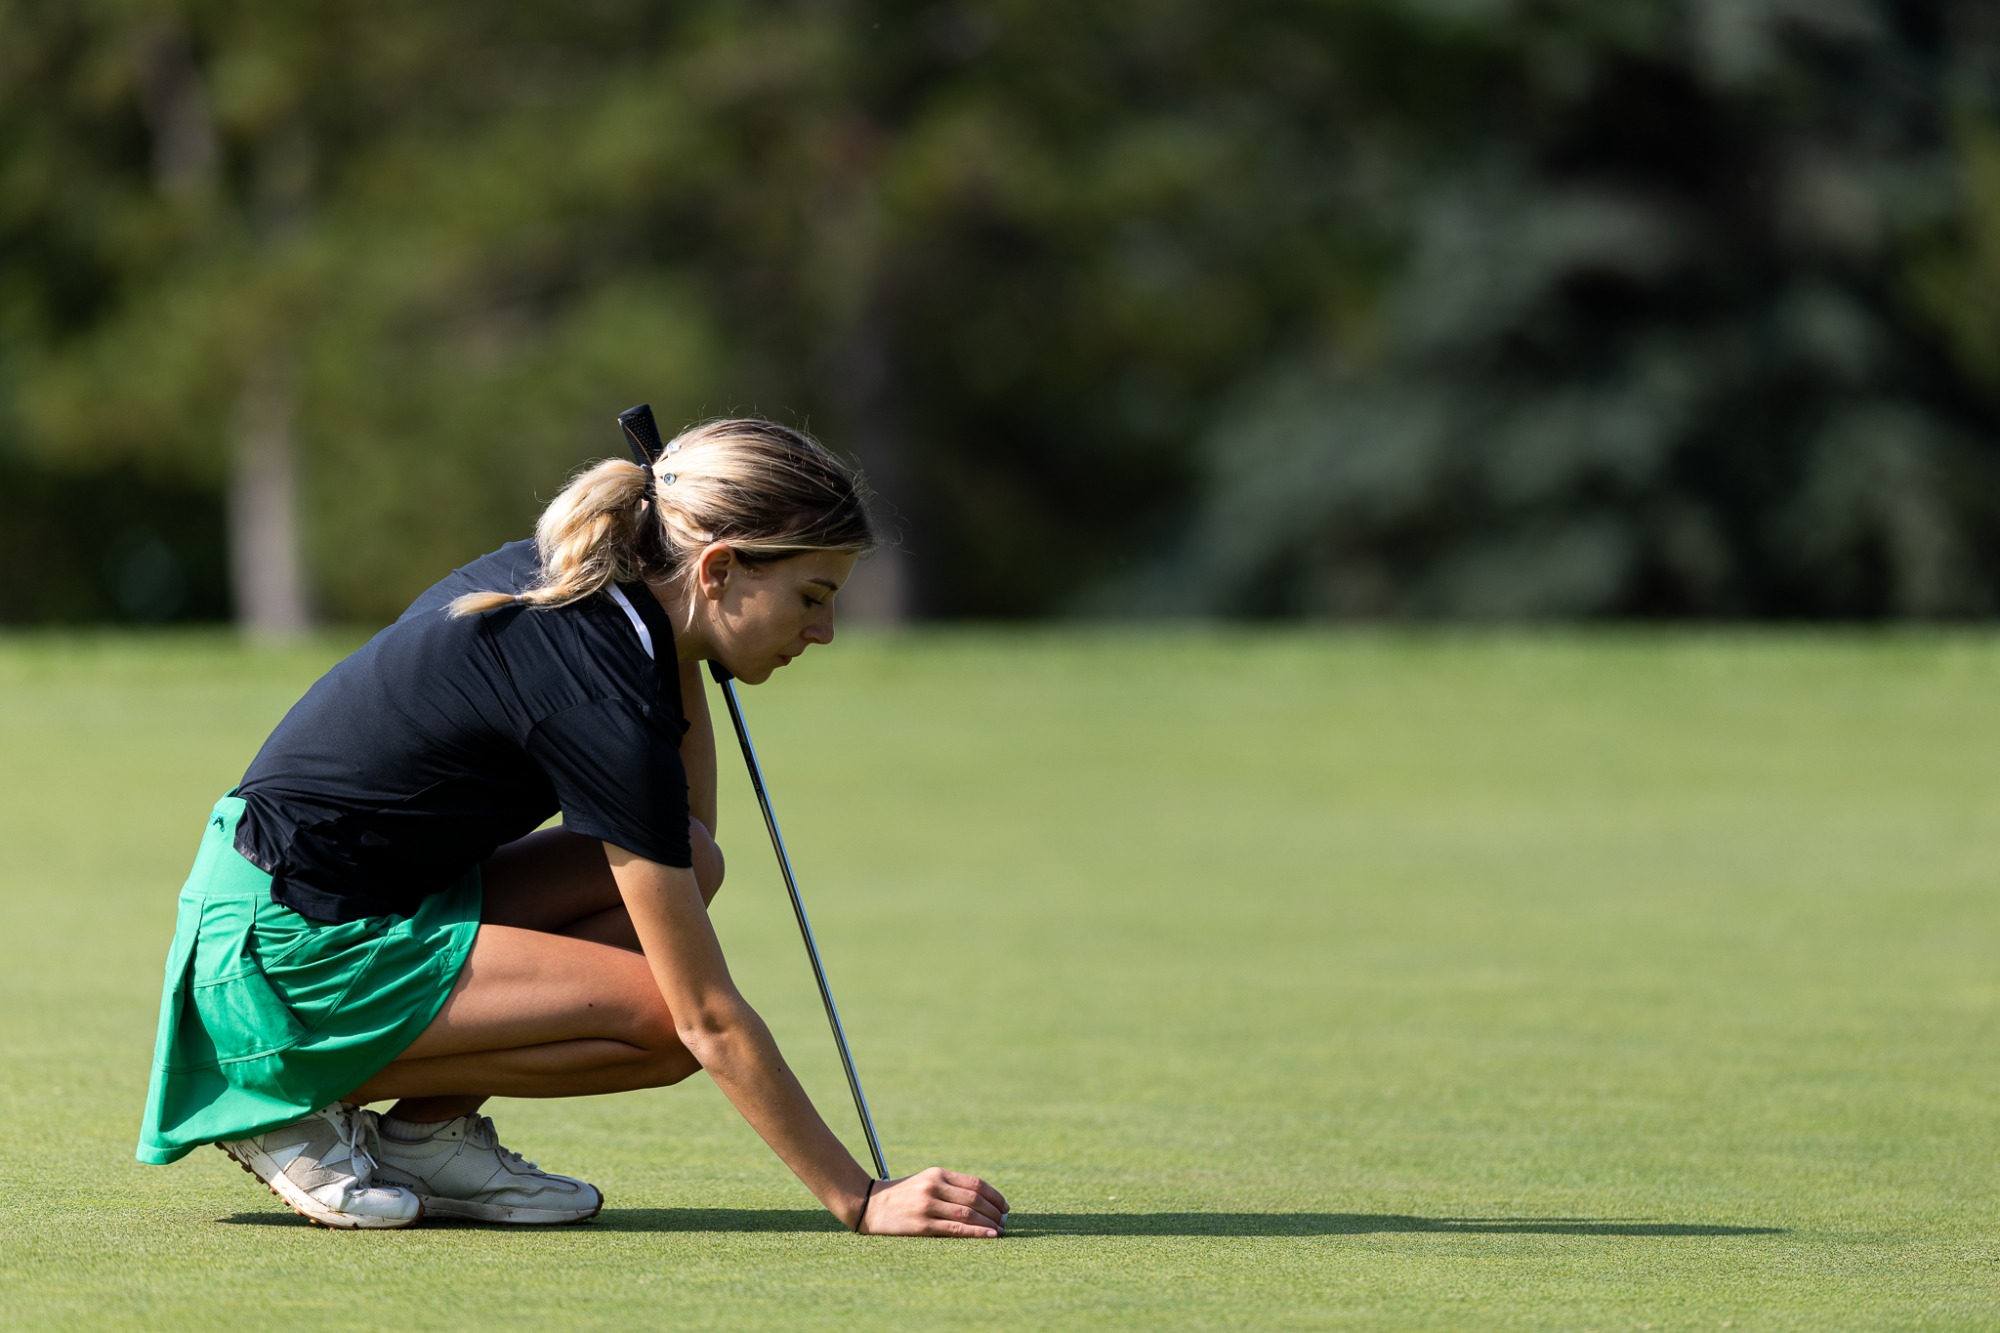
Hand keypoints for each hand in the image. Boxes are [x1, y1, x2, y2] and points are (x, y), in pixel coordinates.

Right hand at [857, 1168, 1009, 1237]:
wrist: (869, 1203)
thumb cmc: (902, 1194)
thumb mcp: (926, 1180)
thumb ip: (950, 1186)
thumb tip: (981, 1200)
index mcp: (938, 1173)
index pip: (975, 1184)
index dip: (995, 1196)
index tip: (1005, 1207)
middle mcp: (934, 1186)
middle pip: (975, 1199)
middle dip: (995, 1212)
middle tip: (1005, 1222)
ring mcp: (928, 1205)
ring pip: (968, 1214)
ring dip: (989, 1223)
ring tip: (1000, 1231)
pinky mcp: (922, 1225)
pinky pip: (956, 1229)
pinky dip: (977, 1232)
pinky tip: (990, 1236)